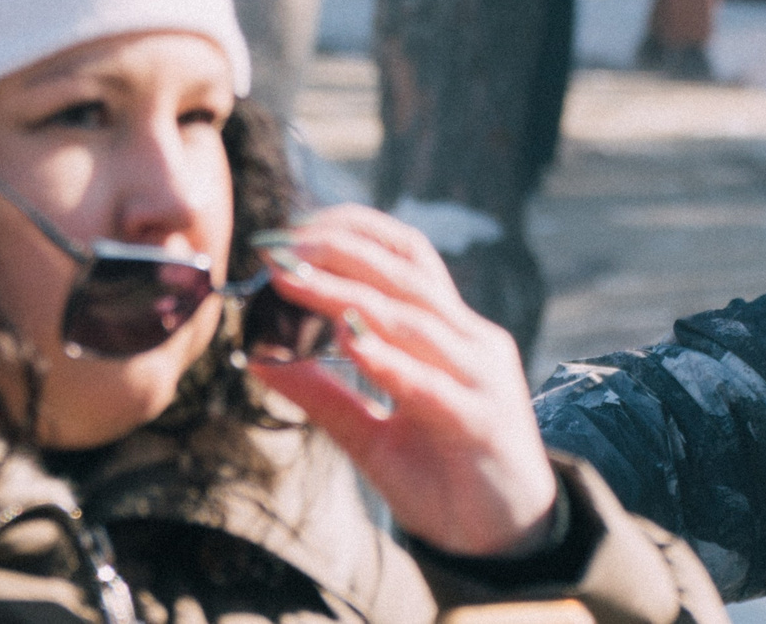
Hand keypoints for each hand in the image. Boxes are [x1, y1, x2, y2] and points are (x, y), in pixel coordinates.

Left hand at [246, 206, 560, 558]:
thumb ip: (324, 394)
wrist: (510, 537)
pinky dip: (388, 357)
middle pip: (409, 273)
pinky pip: (430, 382)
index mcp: (452, 332)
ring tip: (292, 278)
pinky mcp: (481, 421)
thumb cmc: (444, 475)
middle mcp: (473, 341)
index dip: (354, 232)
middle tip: (278, 243)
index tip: (293, 227)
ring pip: (416, 318)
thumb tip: (255, 356)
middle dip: (340, 250)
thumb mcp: (372, 433)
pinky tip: (348, 338)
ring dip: (348, 292)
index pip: (409, 256)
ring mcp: (481, 377)